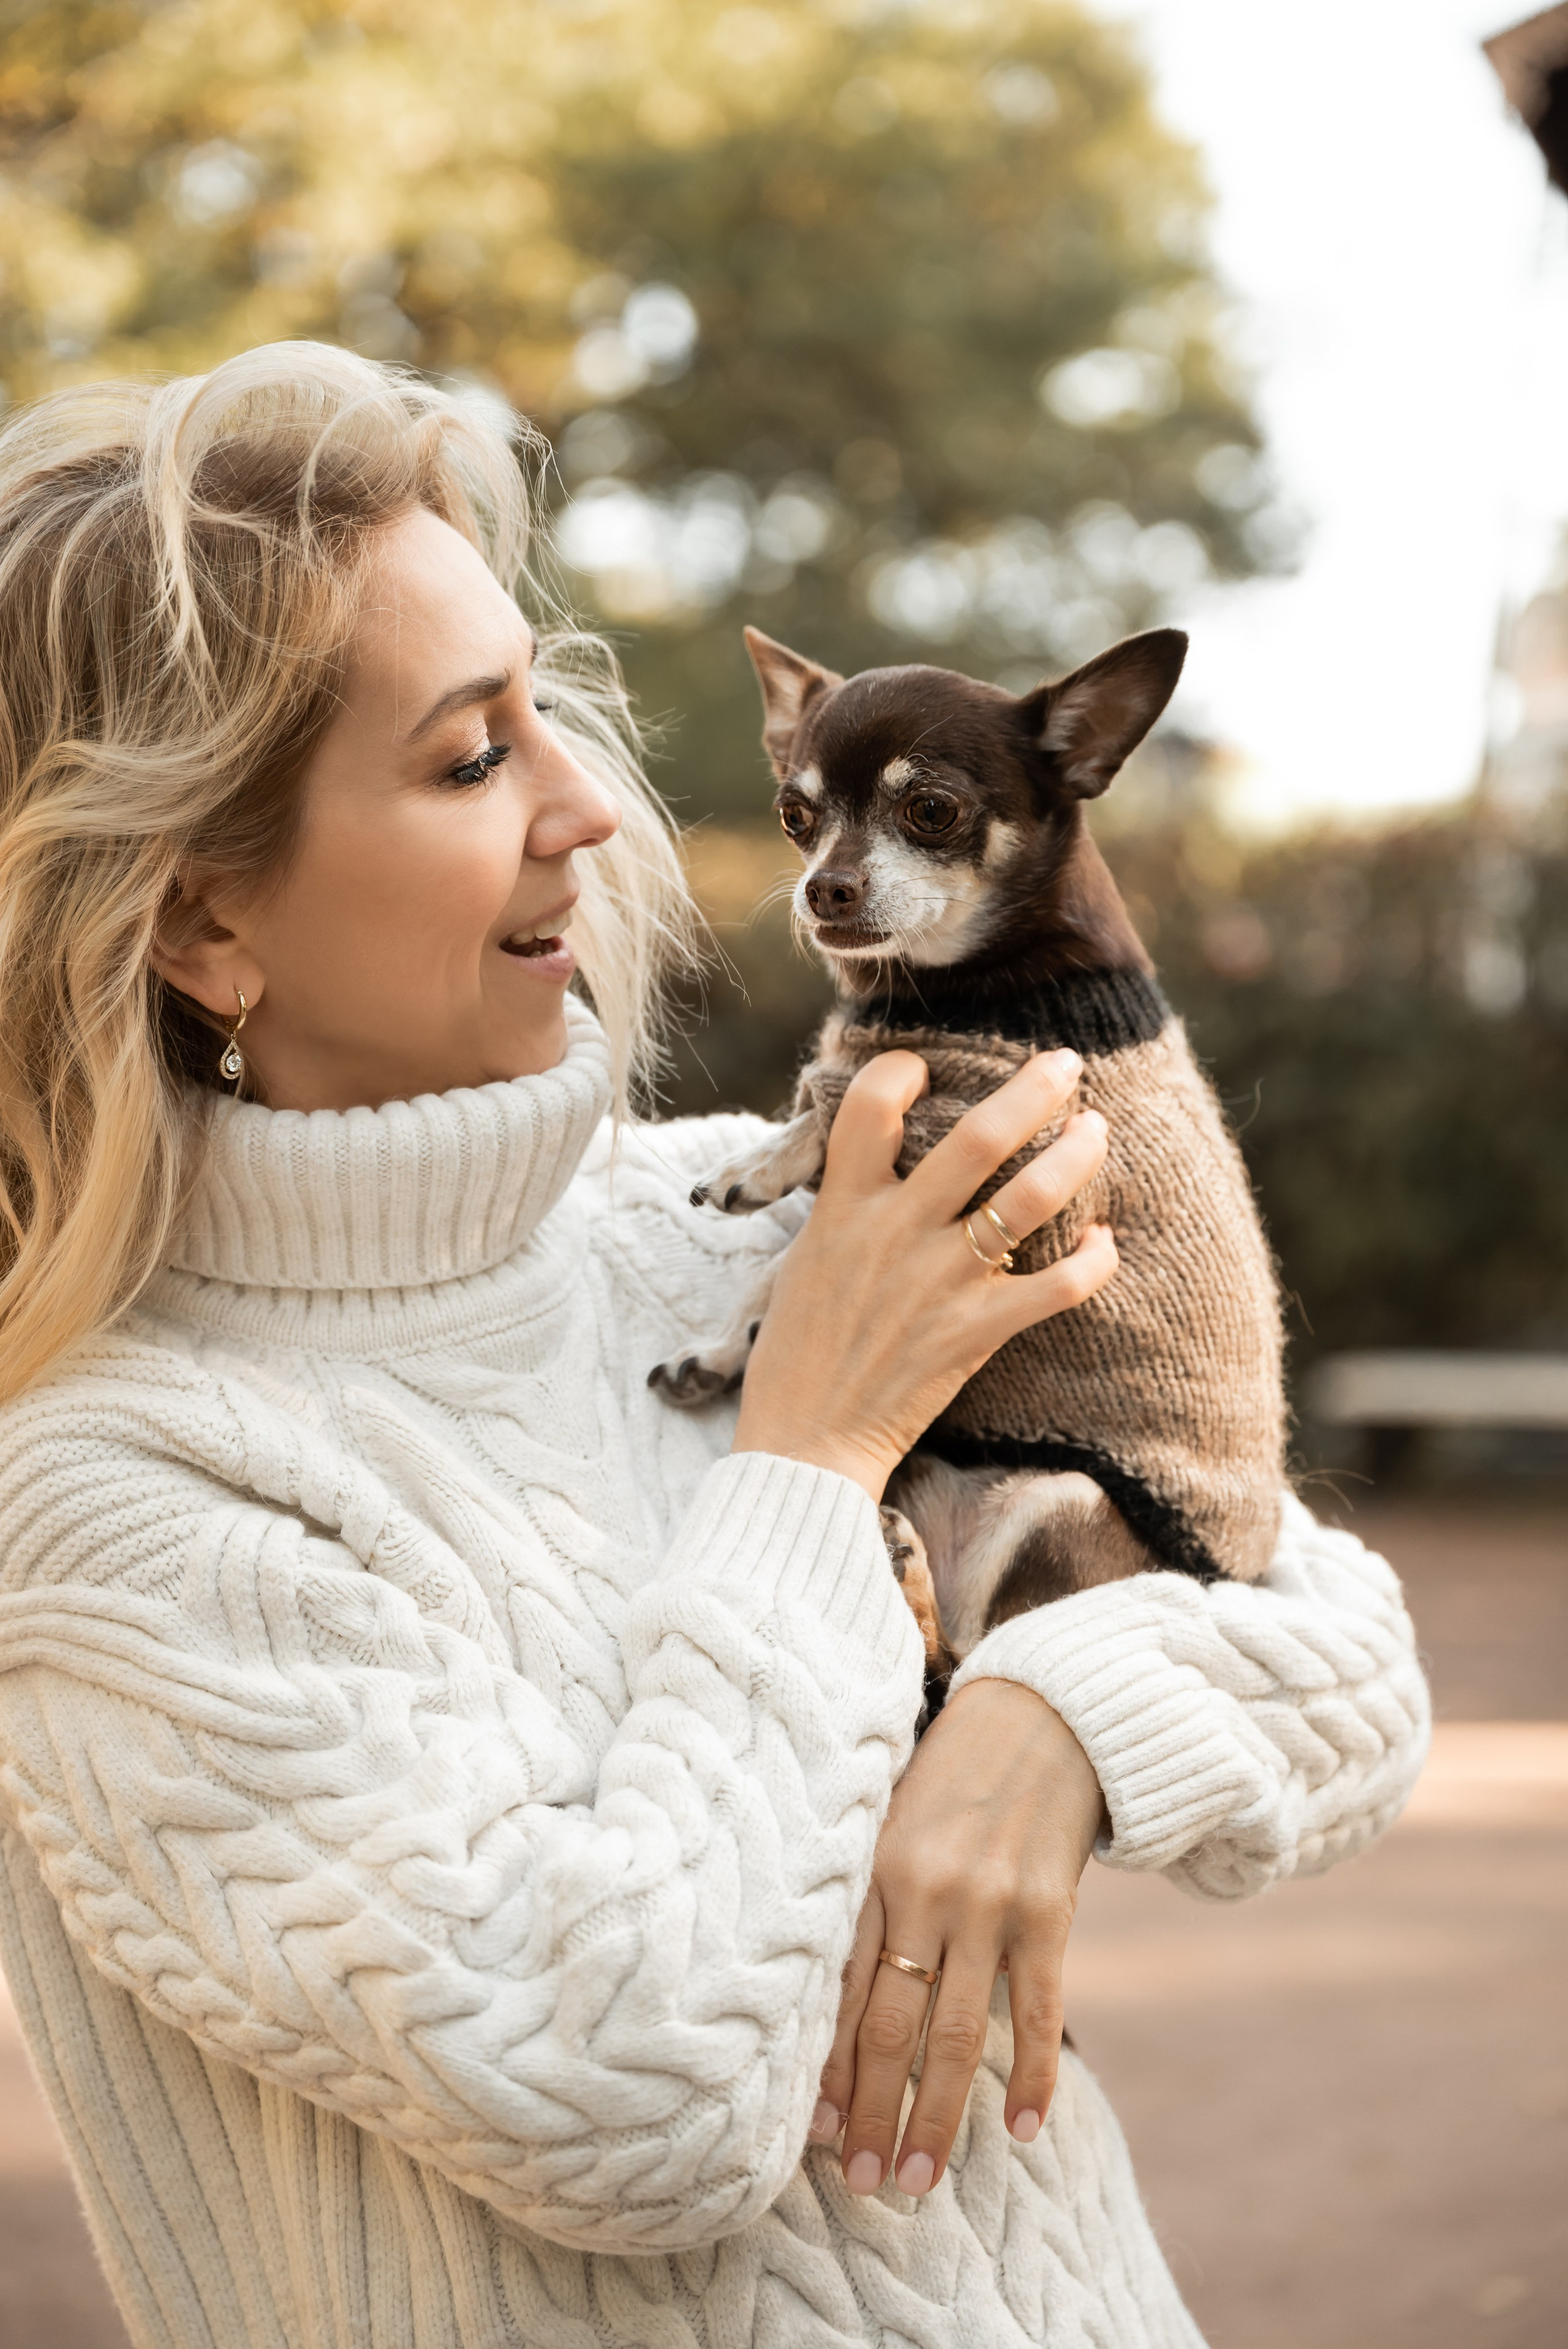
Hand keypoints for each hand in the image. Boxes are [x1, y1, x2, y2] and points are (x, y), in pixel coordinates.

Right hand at [732, 1047, 1115, 1498]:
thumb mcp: (807, 1256)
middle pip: (978, 1136)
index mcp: (843, 1207)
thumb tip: (884, 1157)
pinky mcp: (977, 1332)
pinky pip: (1059, 1286)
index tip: (927, 1070)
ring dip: (1074, 1155)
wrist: (805, 1439)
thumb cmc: (801, 1350)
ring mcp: (941, 1280)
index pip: (871, 1105)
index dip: (902, 1071)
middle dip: (1033, 1089)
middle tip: (1067, 1063)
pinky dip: (1094, 1260)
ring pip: (1030, 1196)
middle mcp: (896, 1231)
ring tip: (1094, 1130)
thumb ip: (847, 1203)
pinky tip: (1103, 1242)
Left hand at [808, 1678, 1104, 2195]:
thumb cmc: (952, 1774)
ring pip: (955, 2035)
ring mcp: (990, 1903)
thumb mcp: (891, 1818)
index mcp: (873, 1868)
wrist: (1044, 1714)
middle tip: (862, 2183)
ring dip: (937, 2117)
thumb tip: (830, 2000)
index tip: (809, 2134)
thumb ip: (867, 1896)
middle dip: (871, 2113)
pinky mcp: (1050, 1910)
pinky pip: (1038, 2010)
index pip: (838, 1989)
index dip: (823, 2068)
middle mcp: (924, 1890)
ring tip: (920, 2180)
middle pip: (888, 2026)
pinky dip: (1033, 2076)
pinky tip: (1026, 2129)